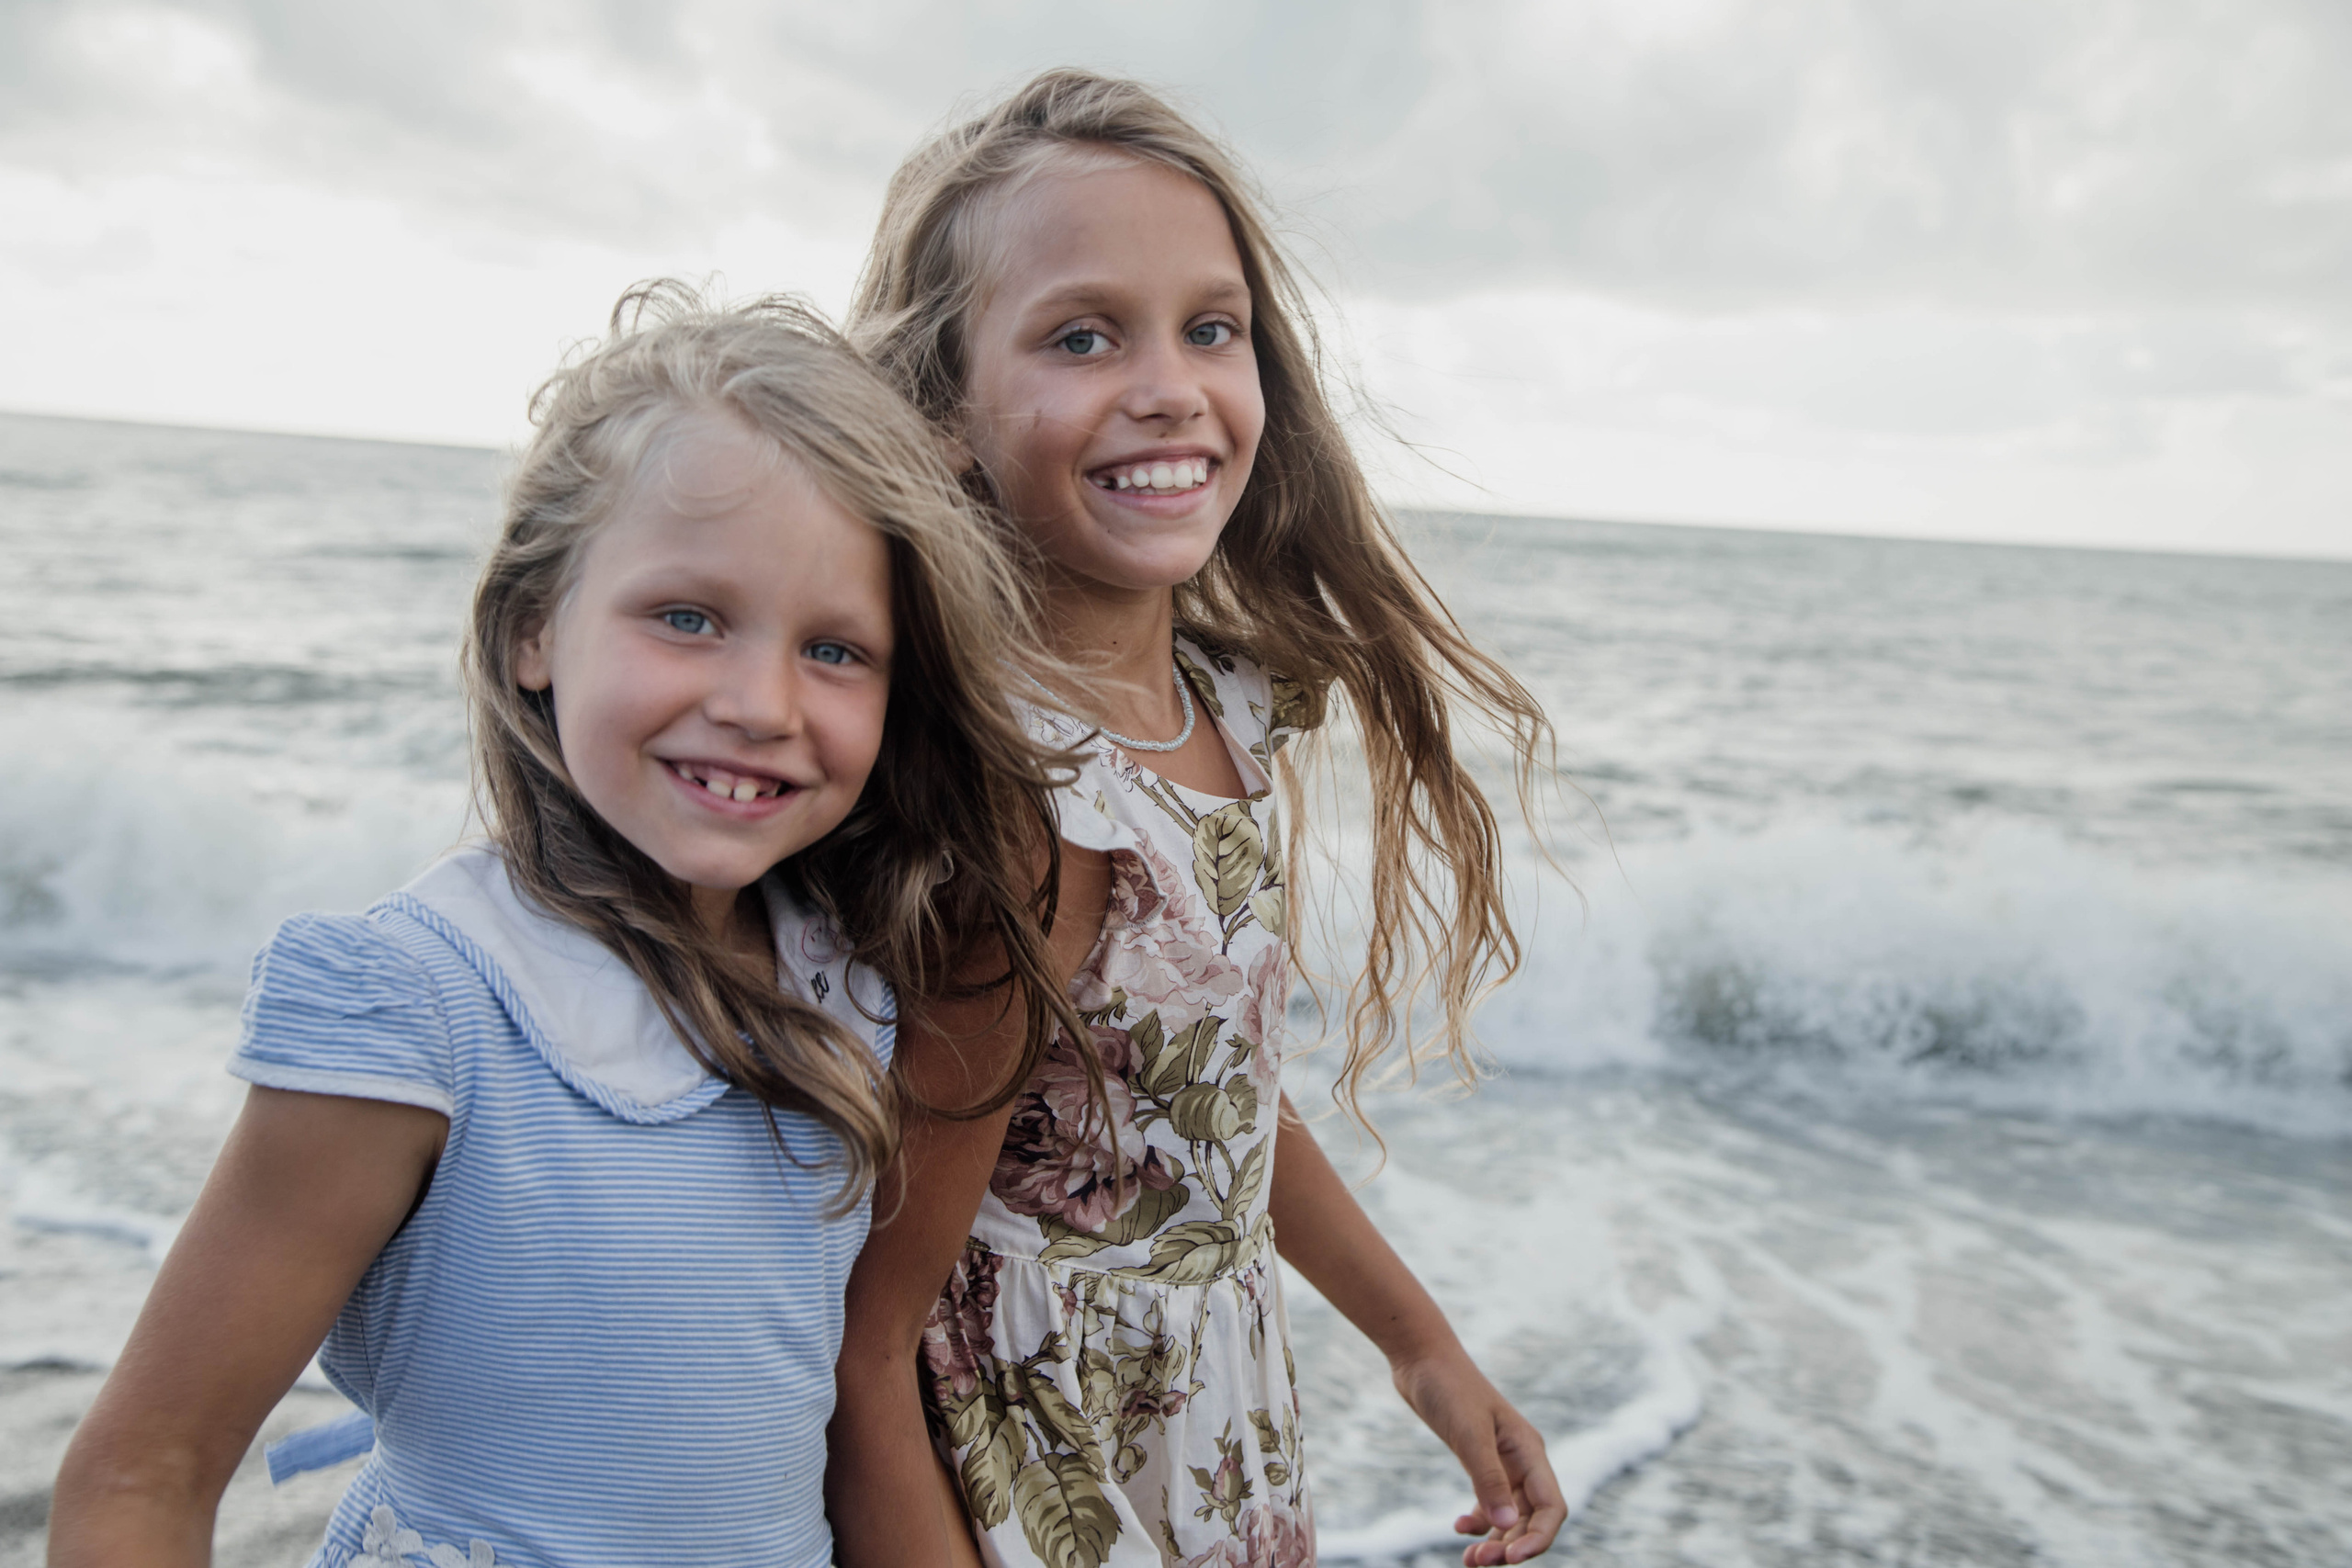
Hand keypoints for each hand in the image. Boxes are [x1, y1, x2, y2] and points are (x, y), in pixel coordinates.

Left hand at [1391, 1346, 1565, 1564]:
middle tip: (1477, 1561)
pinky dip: (1479, 1521)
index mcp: (1529, 1451)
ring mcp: (1502, 1462)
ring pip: (1510, 1515)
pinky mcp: (1480, 1461)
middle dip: (1510, 1544)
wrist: (1421, 1359)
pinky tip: (1459, 1527)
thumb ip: (1488, 1479)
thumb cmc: (1448, 1387)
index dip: (1538, 1538)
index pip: (1551, 1508)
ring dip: (1495, 1539)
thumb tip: (1507, 1524)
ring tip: (1470, 1559)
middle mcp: (1522, 1460)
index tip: (1510, 1560)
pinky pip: (1490, 1502)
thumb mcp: (1468, 1434)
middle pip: (1531, 1518)